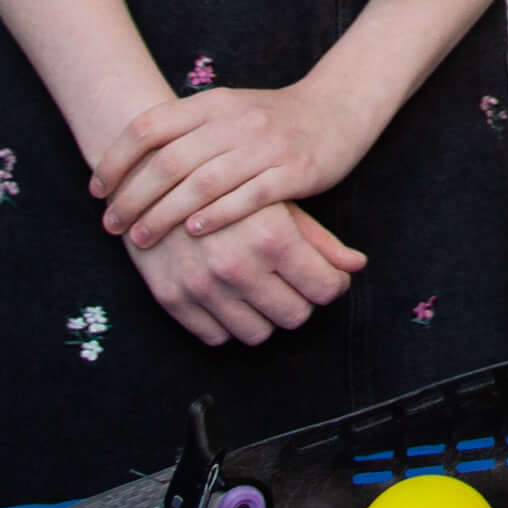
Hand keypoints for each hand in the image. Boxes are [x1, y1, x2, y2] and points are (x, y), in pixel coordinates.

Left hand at [90, 82, 364, 248]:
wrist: (337, 110)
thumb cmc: (271, 120)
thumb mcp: (226, 110)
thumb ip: (184, 129)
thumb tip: (126, 162)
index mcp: (212, 103)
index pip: (148, 127)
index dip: (116, 159)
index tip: (97, 189)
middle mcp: (235, 120)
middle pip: (169, 161)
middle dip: (132, 197)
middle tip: (112, 224)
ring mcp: (266, 145)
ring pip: (202, 183)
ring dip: (164, 214)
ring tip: (141, 238)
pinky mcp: (294, 171)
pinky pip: (247, 196)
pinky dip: (216, 215)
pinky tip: (193, 231)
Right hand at [128, 201, 365, 345]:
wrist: (151, 172)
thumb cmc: (226, 181)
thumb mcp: (278, 200)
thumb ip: (320, 239)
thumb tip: (356, 267)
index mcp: (272, 239)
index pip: (325, 290)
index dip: (331, 284)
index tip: (325, 277)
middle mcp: (238, 268)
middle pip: (295, 316)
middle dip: (302, 300)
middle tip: (294, 282)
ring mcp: (202, 287)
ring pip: (257, 333)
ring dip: (266, 315)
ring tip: (263, 289)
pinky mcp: (172, 298)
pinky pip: (215, 335)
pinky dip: (229, 322)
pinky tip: (232, 297)